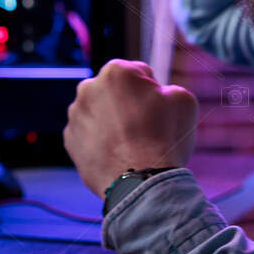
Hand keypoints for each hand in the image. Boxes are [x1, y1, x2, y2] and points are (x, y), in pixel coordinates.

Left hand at [64, 59, 198, 196]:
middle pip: (114, 92)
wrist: (142, 182)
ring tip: (130, 144)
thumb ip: (167, 88)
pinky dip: (99, 141)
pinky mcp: (70, 140)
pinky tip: (116, 154)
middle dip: (127, 103)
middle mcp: (88, 88)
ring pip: (99, 112)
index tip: (157, 109)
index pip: (138, 73)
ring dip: (111, 121)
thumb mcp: (183, 100)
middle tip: (144, 127)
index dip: (152, 91)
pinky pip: (88, 134)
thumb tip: (157, 94)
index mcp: (116, 71)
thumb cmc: (164, 138)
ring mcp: (75, 115)